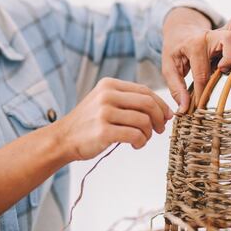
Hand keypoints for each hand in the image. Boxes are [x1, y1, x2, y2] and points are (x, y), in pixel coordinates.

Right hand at [56, 77, 172, 160]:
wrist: (63, 139)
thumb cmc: (89, 123)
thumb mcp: (104, 102)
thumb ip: (128, 101)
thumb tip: (162, 110)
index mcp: (109, 85)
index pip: (145, 91)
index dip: (161, 104)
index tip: (167, 116)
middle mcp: (107, 95)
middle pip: (147, 103)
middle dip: (160, 118)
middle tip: (160, 129)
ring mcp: (104, 113)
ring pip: (143, 121)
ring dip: (148, 133)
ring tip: (142, 139)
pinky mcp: (103, 131)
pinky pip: (135, 135)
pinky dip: (141, 142)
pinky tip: (135, 145)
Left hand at [161, 9, 230, 111]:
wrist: (179, 29)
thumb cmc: (175, 50)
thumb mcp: (168, 68)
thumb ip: (176, 89)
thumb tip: (184, 109)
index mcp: (193, 45)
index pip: (203, 72)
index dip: (203, 92)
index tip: (200, 104)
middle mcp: (210, 35)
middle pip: (229, 39)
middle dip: (230, 58)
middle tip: (221, 70)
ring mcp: (222, 32)